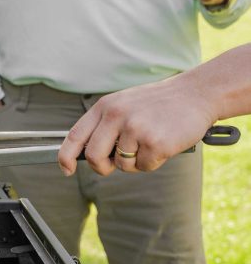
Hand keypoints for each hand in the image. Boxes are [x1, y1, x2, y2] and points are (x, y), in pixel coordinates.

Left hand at [58, 75, 216, 176]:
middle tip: (115, 164)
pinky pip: (144, 167)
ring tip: (150, 142)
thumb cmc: (158, 104)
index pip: (75, 135)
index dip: (66, 156)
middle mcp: (116, 116)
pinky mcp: (155, 143)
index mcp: (105, 107)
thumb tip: (87, 156)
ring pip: (122, 165)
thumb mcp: (124, 105)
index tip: (66, 169)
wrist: (197, 93)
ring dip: (135, 162)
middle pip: (94, 157)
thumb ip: (104, 126)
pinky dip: (153, 162)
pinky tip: (164, 144)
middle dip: (102, 167)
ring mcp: (135, 129)